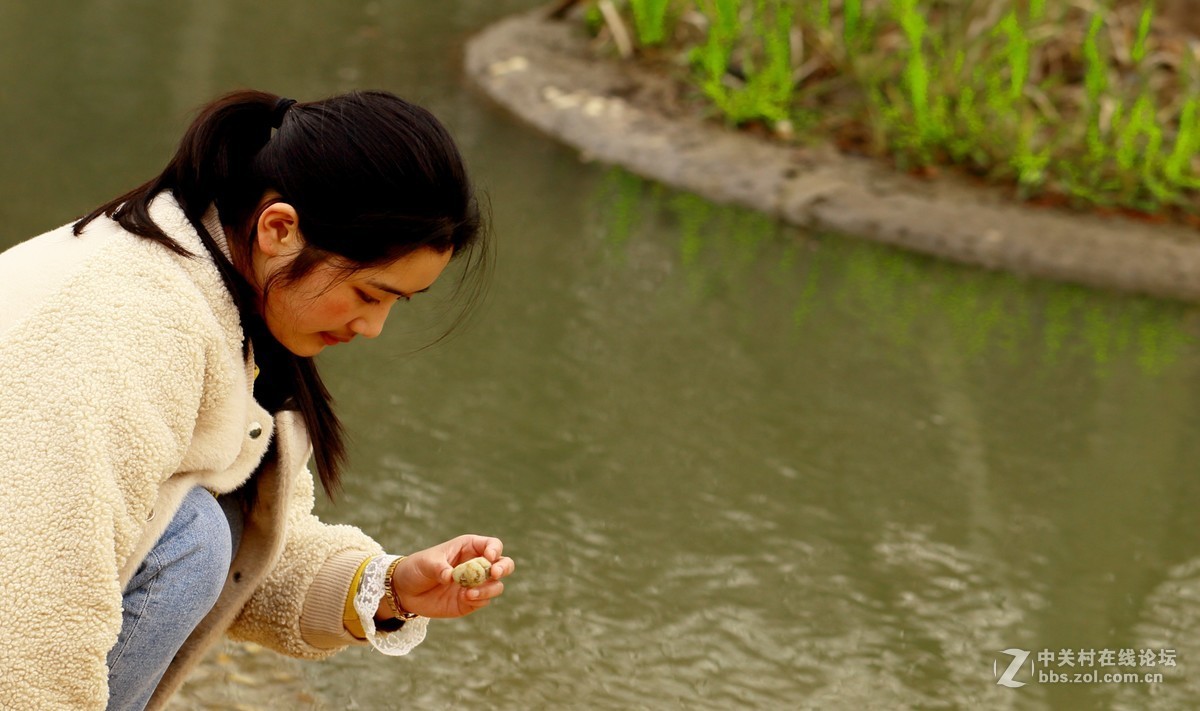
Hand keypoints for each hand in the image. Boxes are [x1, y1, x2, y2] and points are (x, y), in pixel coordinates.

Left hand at [388, 534, 514, 618]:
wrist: (405, 591)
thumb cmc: (417, 568)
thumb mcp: (426, 563)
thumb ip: (439, 568)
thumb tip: (451, 577)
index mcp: (469, 548)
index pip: (492, 545)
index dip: (495, 549)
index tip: (489, 556)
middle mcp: (477, 565)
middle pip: (504, 564)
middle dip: (503, 568)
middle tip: (495, 573)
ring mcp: (475, 584)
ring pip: (496, 585)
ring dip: (488, 589)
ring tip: (469, 593)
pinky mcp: (470, 601)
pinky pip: (484, 601)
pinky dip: (479, 600)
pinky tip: (465, 598)